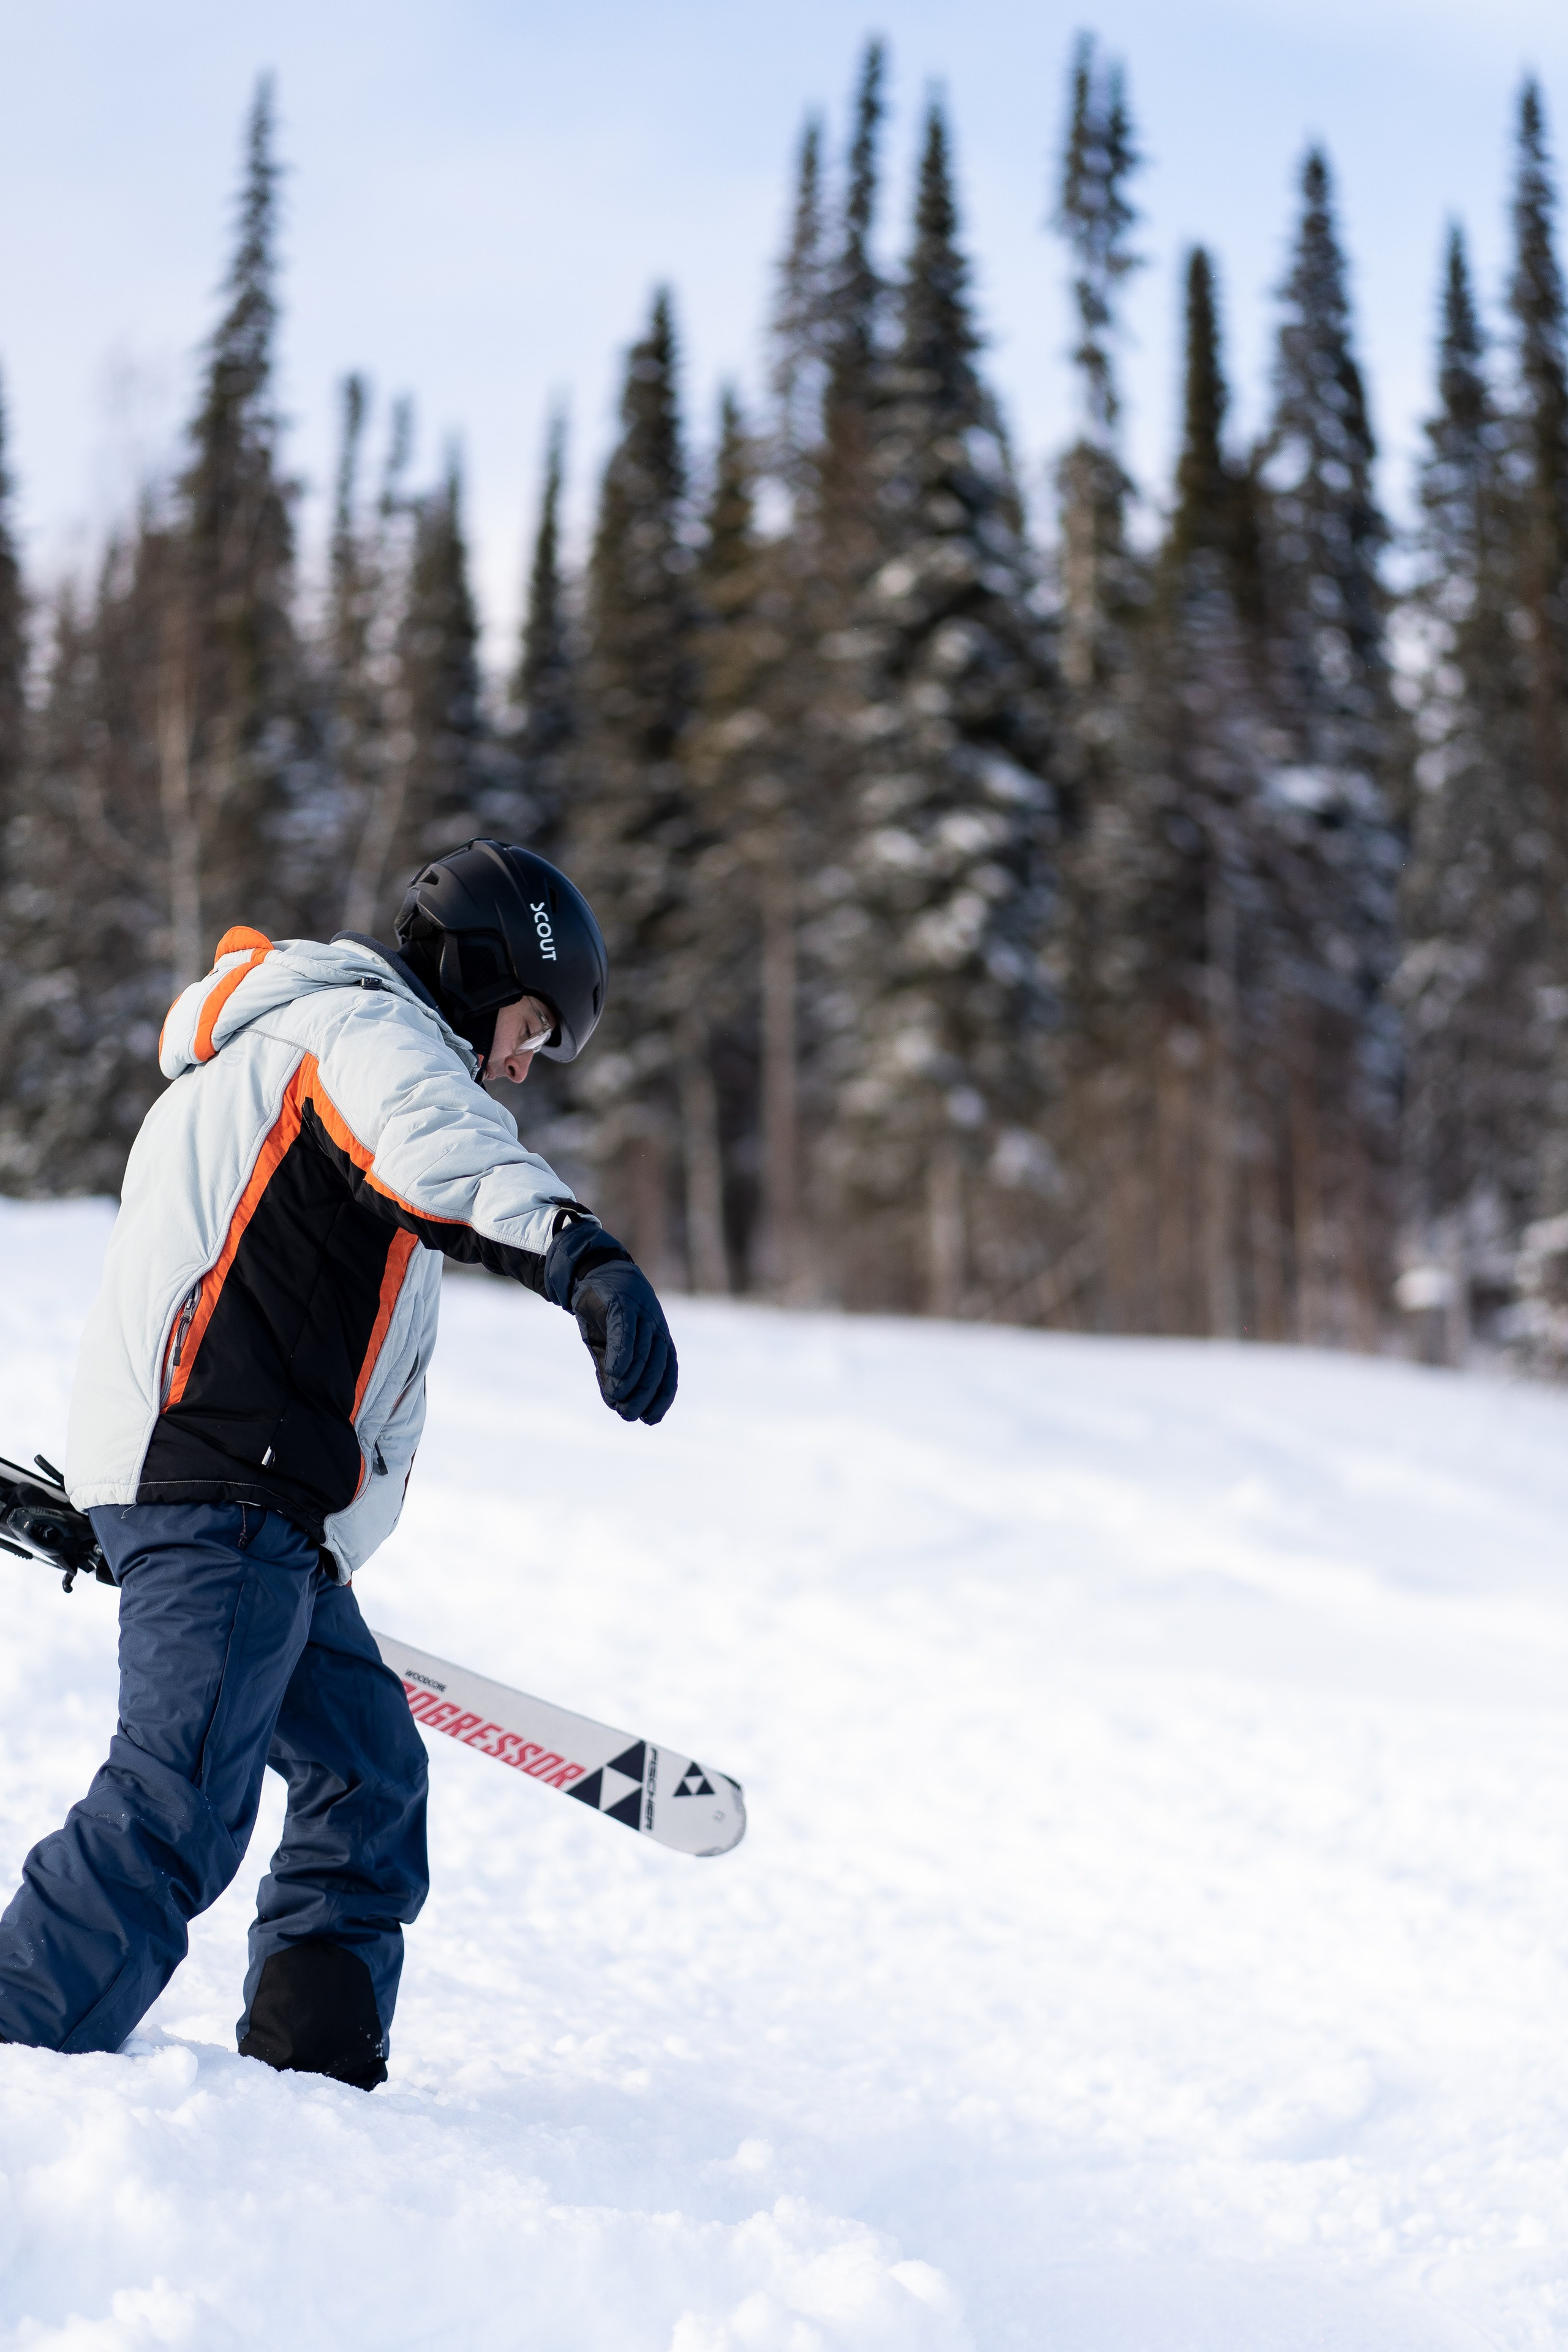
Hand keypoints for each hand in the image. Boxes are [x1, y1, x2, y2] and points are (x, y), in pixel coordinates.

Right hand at [570, 1256, 678, 1422]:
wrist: (595, 1273)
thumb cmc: (606, 1315)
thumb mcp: (609, 1347)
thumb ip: (612, 1370)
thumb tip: (615, 1401)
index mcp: (659, 1340)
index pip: (668, 1374)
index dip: (661, 1398)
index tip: (650, 1419)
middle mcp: (656, 1327)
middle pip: (656, 1366)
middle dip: (644, 1394)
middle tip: (629, 1414)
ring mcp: (641, 1313)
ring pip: (642, 1351)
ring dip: (630, 1378)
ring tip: (617, 1398)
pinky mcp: (622, 1302)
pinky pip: (626, 1330)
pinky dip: (622, 1352)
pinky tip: (616, 1372)